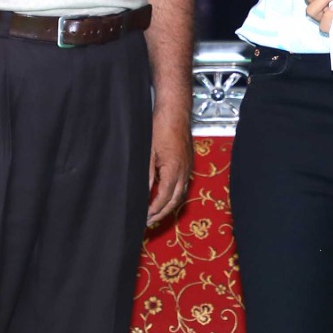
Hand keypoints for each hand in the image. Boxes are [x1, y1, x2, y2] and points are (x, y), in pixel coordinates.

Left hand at [146, 108, 190, 227]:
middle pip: (175, 200)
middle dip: (162, 213)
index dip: (154, 210)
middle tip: (149, 221)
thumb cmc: (161, 128)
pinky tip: (165, 195)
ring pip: (181, 194)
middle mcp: (184, 172)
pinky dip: (174, 195)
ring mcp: (188, 168)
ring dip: (169, 205)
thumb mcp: (148, 153)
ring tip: (156, 212)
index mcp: (174, 170)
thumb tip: (143, 193)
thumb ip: (147, 175)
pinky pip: (183, 185)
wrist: (175, 112)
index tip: (144, 218)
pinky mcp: (188, 163)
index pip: (164, 198)